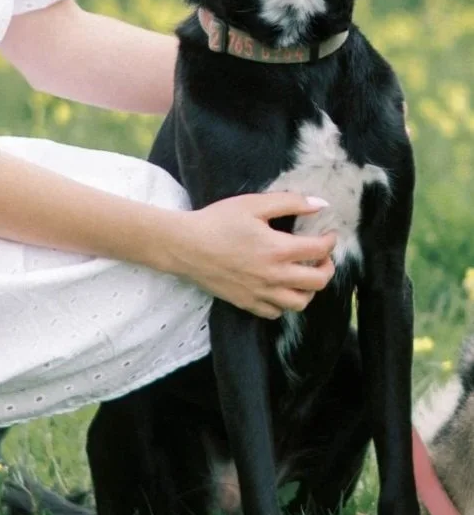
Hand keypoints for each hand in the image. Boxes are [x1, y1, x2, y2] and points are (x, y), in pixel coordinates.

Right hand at [172, 192, 336, 317]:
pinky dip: (284, 303)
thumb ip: (290, 202)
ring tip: (302, 275)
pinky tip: (279, 288)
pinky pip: (276, 313)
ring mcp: (261, 293)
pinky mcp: (246, 303)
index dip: (330, 241)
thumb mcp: (253, 204)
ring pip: (300, 303)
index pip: (319, 250)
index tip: (328, 234)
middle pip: (318, 282)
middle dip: (327, 267)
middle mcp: (274, 276)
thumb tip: (321, 204)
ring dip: (309, 289)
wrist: (184, 246)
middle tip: (320, 256)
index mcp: (278, 249)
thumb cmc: (217, 221)